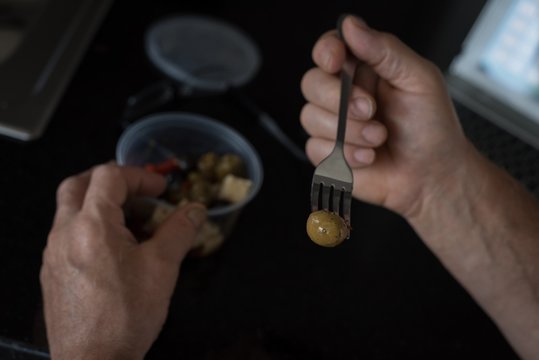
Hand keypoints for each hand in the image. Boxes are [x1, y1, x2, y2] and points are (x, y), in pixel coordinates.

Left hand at [40, 163, 206, 359]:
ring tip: (130, 222)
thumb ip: (180, 231)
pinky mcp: (52, 273)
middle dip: (110, 180)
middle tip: (136, 191)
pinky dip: (89, 227)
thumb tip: (196, 210)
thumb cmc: (125, 316)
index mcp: (92, 225)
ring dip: (98, 204)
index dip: (139, 176)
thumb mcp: (162, 268)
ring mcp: (53, 254)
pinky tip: (114, 250)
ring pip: (69, 210)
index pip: (109, 177)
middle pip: (78, 185)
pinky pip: (67, 235)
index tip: (161, 189)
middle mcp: (64, 233)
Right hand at [300, 15, 474, 218]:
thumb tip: (352, 26)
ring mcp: (333, 125)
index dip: (326, 52)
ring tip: (378, 138)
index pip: (329, 49)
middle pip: (311, 83)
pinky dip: (345, 155)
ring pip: (310, 117)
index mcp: (364, 70)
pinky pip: (315, 148)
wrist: (433, 176)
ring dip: (348, 132)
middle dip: (339, 99)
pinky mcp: (327, 154)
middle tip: (371, 110)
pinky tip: (369, 157)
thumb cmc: (432, 128)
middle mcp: (343, 95)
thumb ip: (385, 50)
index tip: (336, 62)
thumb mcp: (419, 79)